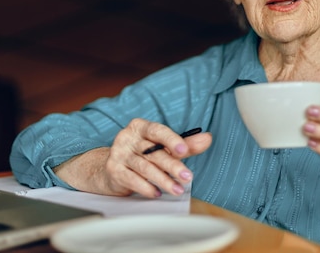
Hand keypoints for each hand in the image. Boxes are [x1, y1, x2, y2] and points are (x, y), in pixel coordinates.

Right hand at [54, 118, 211, 198]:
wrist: (112, 168)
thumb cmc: (142, 154)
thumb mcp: (163, 147)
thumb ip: (185, 144)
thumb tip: (207, 138)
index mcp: (140, 127)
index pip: (157, 131)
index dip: (171, 140)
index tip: (184, 150)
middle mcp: (127, 137)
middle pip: (153, 152)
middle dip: (172, 166)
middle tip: (188, 177)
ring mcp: (118, 153)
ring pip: (144, 167)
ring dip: (163, 180)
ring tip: (177, 190)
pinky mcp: (113, 169)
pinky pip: (131, 179)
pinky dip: (146, 187)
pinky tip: (157, 193)